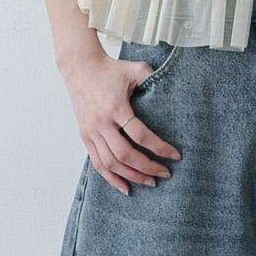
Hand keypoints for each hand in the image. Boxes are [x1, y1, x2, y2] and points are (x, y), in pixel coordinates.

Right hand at [60, 49, 180, 195]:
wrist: (80, 68)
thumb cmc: (110, 69)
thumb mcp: (135, 69)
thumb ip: (153, 78)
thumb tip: (175, 90)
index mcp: (116, 108)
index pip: (140, 135)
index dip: (159, 148)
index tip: (175, 155)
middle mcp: (101, 123)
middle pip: (125, 155)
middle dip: (148, 168)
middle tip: (166, 173)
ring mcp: (91, 132)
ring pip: (111, 164)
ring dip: (132, 176)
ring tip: (150, 182)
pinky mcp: (85, 137)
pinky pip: (97, 164)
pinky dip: (111, 178)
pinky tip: (125, 187)